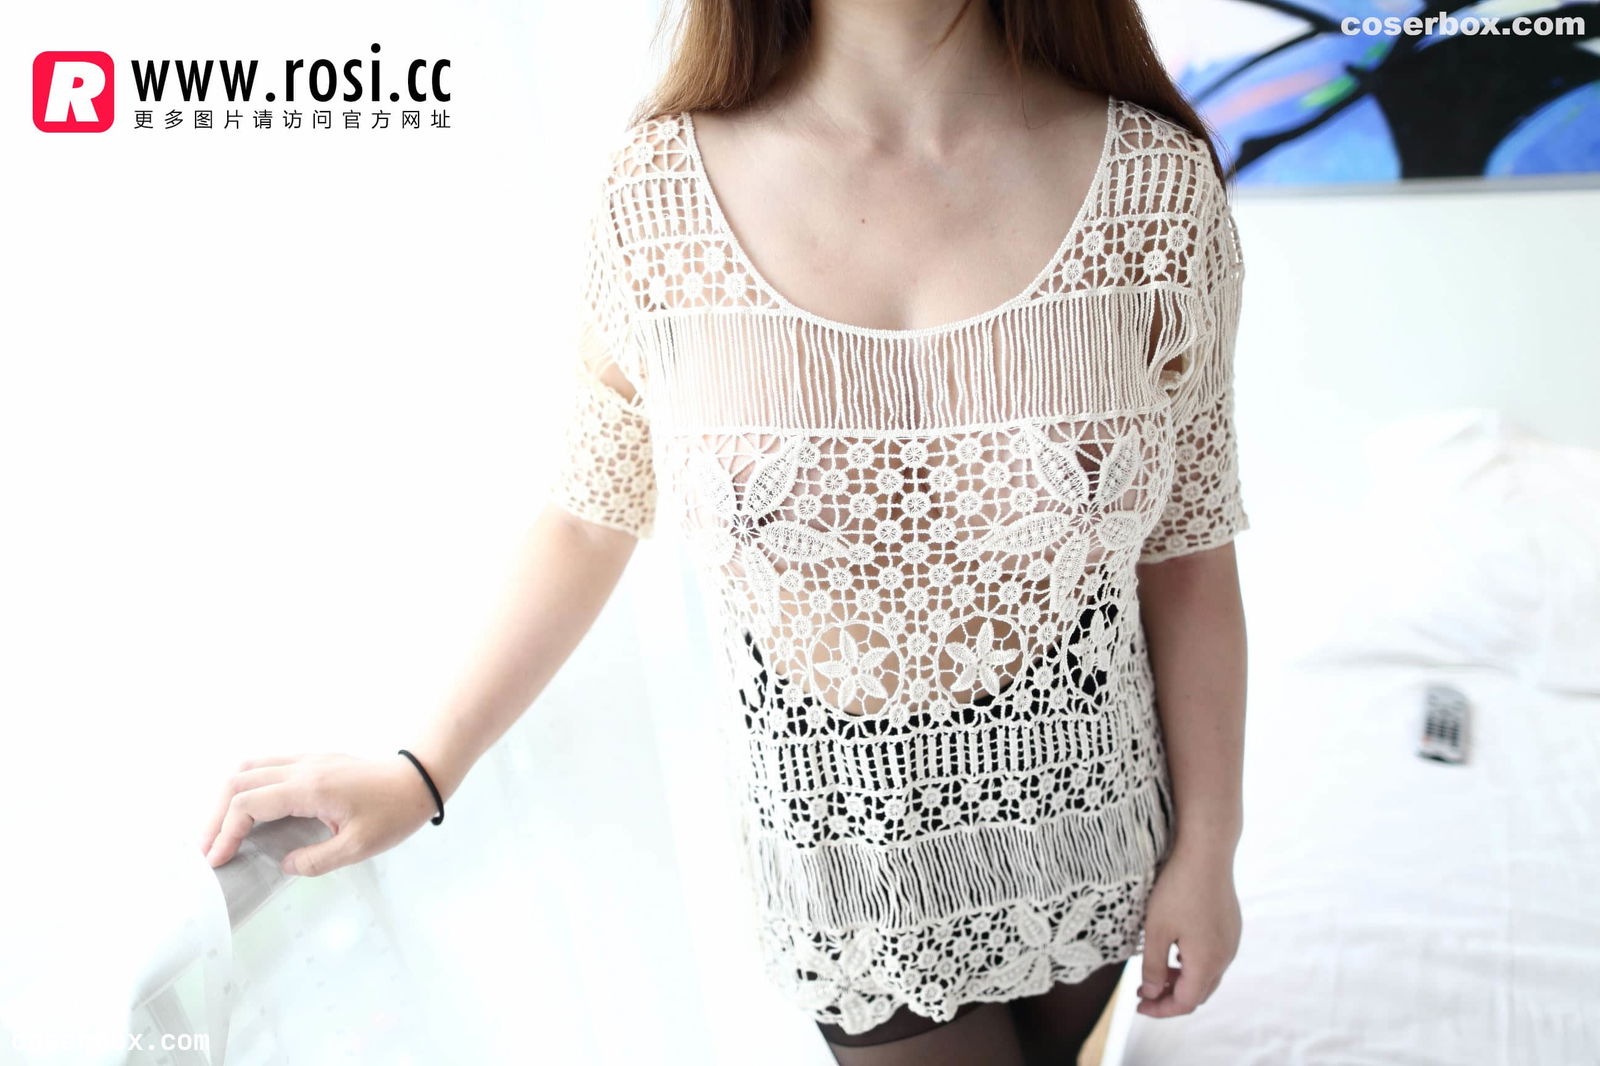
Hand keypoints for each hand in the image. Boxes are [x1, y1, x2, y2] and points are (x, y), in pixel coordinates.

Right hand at [198, 752, 439, 876]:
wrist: (420, 779)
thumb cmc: (395, 812)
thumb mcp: (359, 847)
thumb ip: (316, 860)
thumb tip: (283, 865)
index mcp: (310, 789)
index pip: (248, 805)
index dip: (225, 833)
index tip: (217, 860)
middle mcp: (302, 768)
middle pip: (238, 783)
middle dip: (215, 817)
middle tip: (209, 849)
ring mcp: (307, 760)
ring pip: (249, 768)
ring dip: (227, 798)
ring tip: (220, 830)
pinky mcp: (314, 760)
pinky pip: (267, 765)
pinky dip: (247, 785)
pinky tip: (248, 809)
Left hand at [1135, 842, 1241, 1016]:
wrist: (1206, 852)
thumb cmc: (1177, 889)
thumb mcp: (1157, 930)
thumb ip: (1154, 967)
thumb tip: (1152, 994)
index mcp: (1207, 963)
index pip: (1185, 1003)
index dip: (1161, 1010)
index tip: (1138, 1006)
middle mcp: (1225, 957)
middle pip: (1198, 993)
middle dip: (1170, 997)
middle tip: (1143, 992)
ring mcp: (1231, 941)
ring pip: (1207, 975)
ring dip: (1182, 981)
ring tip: (1156, 973)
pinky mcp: (1230, 926)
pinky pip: (1213, 957)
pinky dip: (1192, 964)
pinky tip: (1175, 951)